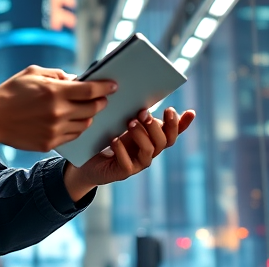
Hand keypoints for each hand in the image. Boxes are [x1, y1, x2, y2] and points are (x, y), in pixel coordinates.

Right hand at [0, 65, 117, 151]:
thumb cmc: (12, 91)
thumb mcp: (33, 73)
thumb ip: (57, 75)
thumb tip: (76, 80)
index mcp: (54, 92)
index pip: (90, 90)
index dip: (105, 87)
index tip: (113, 85)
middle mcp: (57, 112)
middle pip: (92, 109)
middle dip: (100, 102)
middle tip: (102, 98)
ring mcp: (54, 130)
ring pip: (85, 124)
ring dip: (89, 116)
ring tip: (87, 110)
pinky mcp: (49, 143)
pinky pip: (73, 136)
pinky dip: (77, 128)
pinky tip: (74, 121)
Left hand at [62, 107, 195, 200]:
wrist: (91, 160)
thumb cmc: (110, 136)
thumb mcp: (124, 122)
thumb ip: (138, 113)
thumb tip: (144, 96)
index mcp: (153, 139)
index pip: (172, 133)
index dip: (177, 123)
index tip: (170, 108)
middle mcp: (150, 152)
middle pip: (163, 141)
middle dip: (154, 125)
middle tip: (143, 112)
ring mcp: (138, 163)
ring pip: (149, 151)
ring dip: (141, 135)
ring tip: (130, 123)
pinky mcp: (124, 172)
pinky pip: (127, 163)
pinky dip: (121, 150)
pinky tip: (114, 139)